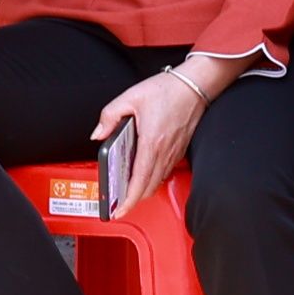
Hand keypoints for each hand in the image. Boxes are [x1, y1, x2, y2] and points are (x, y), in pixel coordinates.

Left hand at [94, 60, 219, 216]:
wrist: (194, 85)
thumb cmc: (167, 89)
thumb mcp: (130, 97)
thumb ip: (109, 115)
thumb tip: (98, 133)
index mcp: (151, 142)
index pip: (139, 180)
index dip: (128, 200)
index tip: (119, 209)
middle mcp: (165, 152)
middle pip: (148, 187)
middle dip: (133, 199)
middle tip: (118, 202)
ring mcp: (174, 153)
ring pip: (157, 181)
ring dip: (143, 189)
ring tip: (127, 190)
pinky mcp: (179, 150)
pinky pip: (165, 171)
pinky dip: (153, 178)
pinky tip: (143, 172)